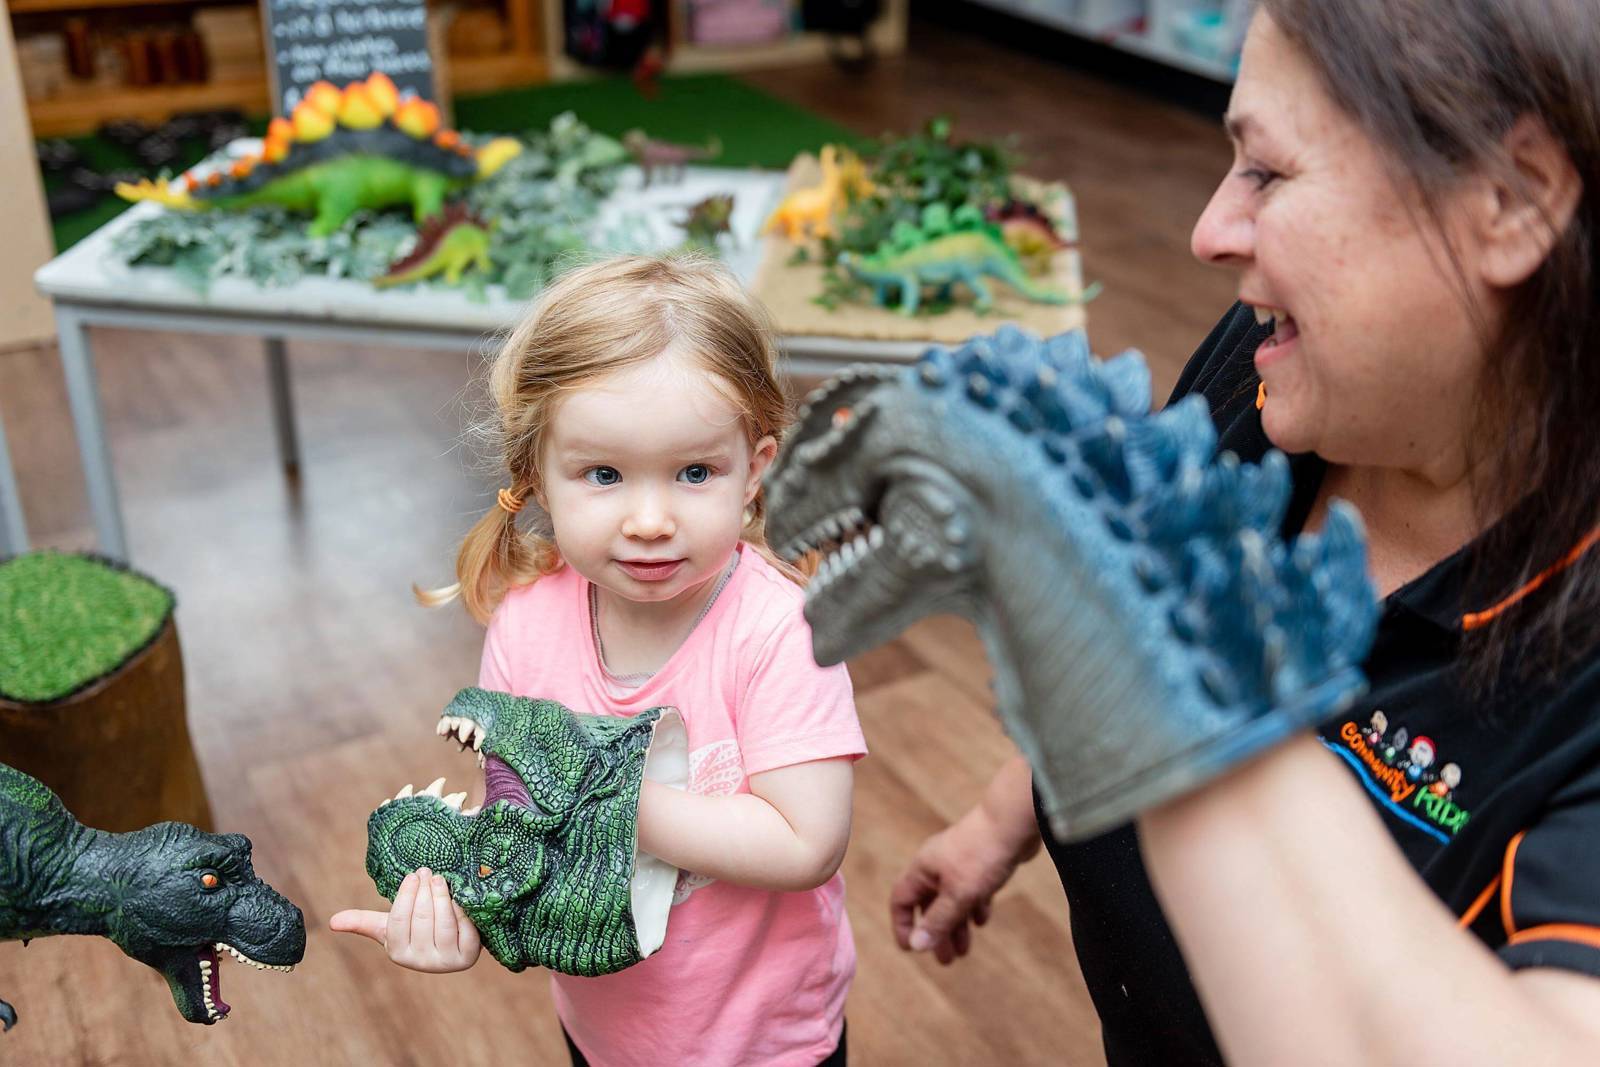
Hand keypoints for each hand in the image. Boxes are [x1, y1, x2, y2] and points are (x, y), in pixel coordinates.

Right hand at [330, 868, 481, 972]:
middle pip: (421, 919)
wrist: (450, 944)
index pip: (398, 921)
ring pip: (442, 923)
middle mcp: (420, 961)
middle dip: (424, 892)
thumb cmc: (416, 930)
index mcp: (397, 952)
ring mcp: (445, 961)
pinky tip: (458, 897)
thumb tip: (331, 922)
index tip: (412, 875)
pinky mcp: (468, 956)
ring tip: (440, 879)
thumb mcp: (389, 926)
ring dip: (441, 897)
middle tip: (427, 872)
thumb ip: (363, 922)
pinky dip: (461, 911)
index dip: (406, 896)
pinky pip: (465, 930)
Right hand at [890, 799, 1037, 965]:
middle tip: (946, 960)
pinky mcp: (980, 861)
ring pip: (951, 899)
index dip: (903, 925)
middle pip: (928, 904)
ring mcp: (959, 863)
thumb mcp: (958, 895)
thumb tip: (916, 945)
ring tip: (965, 950)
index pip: (901, 900)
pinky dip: (974, 907)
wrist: (1013, 822)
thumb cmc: (981, 856)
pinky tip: (982, 920)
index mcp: (923, 869)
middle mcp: (937, 866)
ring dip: (956, 925)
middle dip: (936, 933)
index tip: (911, 949)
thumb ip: (938, 921)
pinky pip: (971, 890)